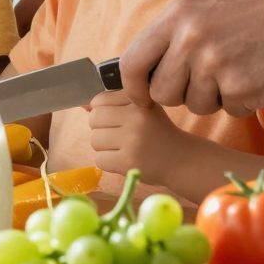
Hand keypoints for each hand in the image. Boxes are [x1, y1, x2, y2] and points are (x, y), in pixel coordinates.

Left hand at [86, 92, 205, 191]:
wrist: (181, 159)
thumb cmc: (157, 131)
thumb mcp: (141, 108)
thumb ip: (113, 103)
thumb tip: (82, 104)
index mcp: (138, 102)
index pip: (98, 100)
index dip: (103, 110)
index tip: (117, 119)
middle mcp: (135, 119)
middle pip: (93, 119)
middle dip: (101, 128)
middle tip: (117, 135)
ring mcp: (132, 142)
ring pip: (94, 140)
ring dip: (103, 146)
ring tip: (121, 147)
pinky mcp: (128, 163)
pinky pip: (99, 160)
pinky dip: (108, 162)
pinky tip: (123, 159)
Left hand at [117, 0, 263, 116]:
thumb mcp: (211, 6)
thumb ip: (177, 32)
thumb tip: (142, 66)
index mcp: (179, 15)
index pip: (132, 62)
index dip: (133, 87)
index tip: (141, 98)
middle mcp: (191, 39)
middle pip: (161, 92)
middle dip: (179, 95)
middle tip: (207, 82)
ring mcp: (216, 65)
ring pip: (194, 105)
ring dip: (215, 98)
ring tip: (241, 69)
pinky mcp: (243, 88)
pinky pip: (229, 110)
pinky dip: (244, 101)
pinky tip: (261, 75)